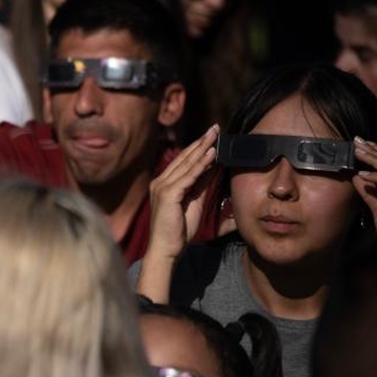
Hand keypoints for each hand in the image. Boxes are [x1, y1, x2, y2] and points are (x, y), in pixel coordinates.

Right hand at [146, 124, 219, 262]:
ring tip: (215, 135)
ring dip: (202, 148)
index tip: (212, 136)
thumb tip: (212, 168)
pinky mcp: (168, 195)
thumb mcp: (194, 203)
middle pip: (184, 158)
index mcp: (165, 184)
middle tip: (215, 128)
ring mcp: (162, 187)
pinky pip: (188, 176)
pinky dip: (200, 164)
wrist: (166, 249)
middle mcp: (160, 182)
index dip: (198, 147)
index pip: (183, 161)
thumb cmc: (178, 231)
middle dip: (201, 142)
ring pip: (186, 164)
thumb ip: (201, 186)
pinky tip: (211, 154)